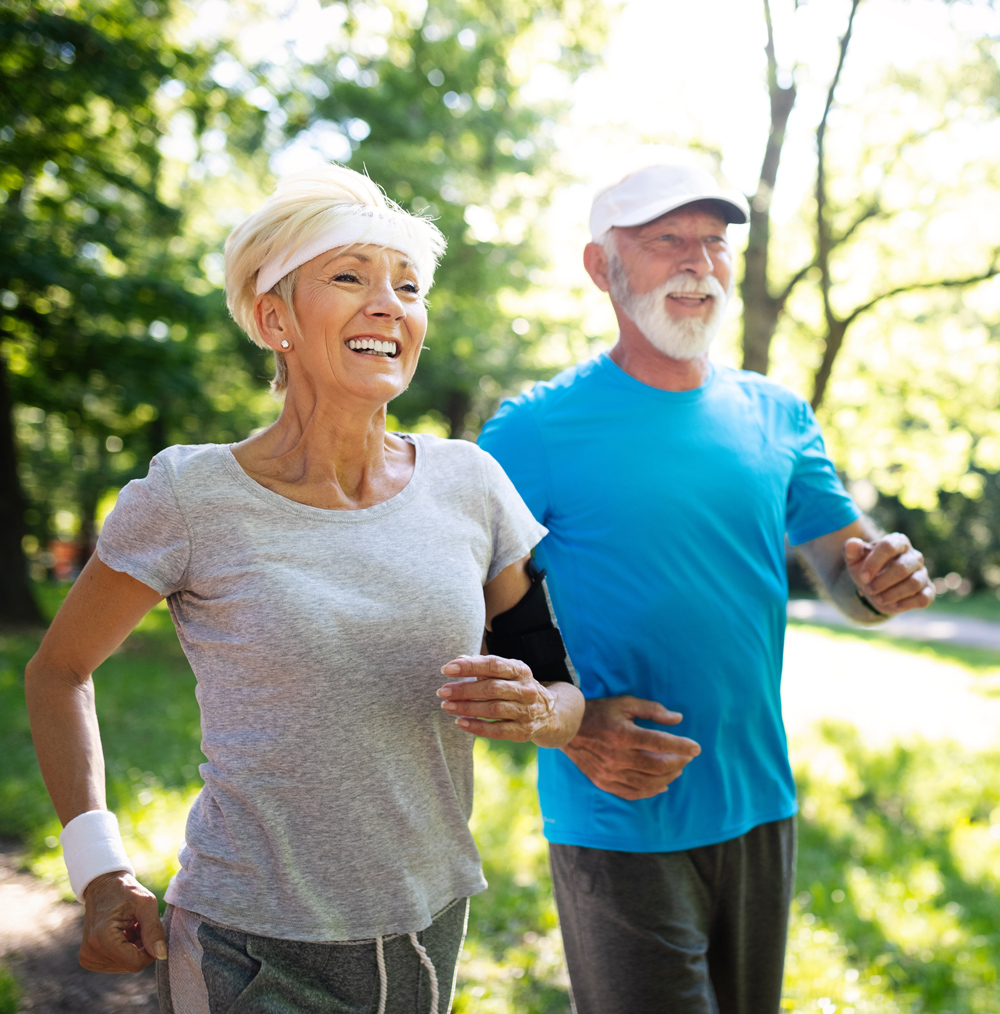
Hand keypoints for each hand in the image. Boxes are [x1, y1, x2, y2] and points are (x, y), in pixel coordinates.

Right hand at [79, 871, 165, 972]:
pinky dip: (125, 949)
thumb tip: (162, 955)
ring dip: (134, 948)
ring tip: (130, 926)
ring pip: (124, 965)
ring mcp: (87, 957)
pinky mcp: (88, 958)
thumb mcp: (146, 904)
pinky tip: (123, 932)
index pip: (135, 963)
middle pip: (130, 965)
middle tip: (139, 924)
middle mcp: (90, 953)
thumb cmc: (125, 891)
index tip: (153, 932)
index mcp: (102, 939)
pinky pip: (116, 962)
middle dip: (141, 947)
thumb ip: (154, 930)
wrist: (102, 886)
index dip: (150, 952)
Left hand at [438, 654, 567, 746]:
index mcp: (520, 670)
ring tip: (446, 706)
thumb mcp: (506, 672)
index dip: (470, 666)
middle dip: (464, 690)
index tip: (447, 669)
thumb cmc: (517, 687)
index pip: (493, 665)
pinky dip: (477, 727)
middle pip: (491, 688)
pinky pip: (497, 730)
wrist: (549, 713)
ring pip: (493, 709)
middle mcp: (526, 690)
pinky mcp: (523, 731)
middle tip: (442, 691)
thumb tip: (458, 660)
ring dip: (467, 708)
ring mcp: (526, 712)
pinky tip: (460, 723)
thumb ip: (483, 666)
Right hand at [562, 696, 700, 800]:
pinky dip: (651, 791)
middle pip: (658, 766)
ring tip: (677, 770)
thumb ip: (652, 710)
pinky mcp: (604, 782)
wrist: (567, 728)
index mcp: (623, 734)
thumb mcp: (625, 703)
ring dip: (668, 778)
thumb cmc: (599, 712)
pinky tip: (661, 785)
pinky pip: (633, 792)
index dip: (682, 746)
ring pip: (648, 783)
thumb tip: (678, 719)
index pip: (661, 743)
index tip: (696, 748)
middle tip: (687, 757)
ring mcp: (610, 772)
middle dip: (678, 763)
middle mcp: (617, 756)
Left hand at [844, 534, 933, 614]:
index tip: (863, 577)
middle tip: (868, 589)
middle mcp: (914, 556)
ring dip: (893, 594)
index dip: (874, 563)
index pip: (888, 547)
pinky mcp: (927, 590)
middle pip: (902, 567)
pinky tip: (894, 605)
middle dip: (882, 581)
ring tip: (878, 599)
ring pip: (914, 583)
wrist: (875, 585)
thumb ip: (851, 550)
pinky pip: (924, 598)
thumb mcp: (854, 559)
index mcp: (898, 542)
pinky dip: (908, 603)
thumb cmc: (866, 568)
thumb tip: (852, 544)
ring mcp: (922, 573)